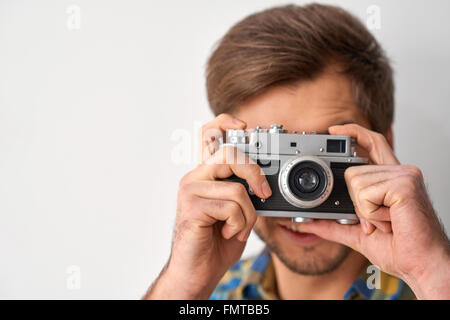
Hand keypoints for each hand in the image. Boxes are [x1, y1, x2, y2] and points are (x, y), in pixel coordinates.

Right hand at [145, 114, 270, 298]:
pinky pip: (231, 206)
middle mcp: (195, 178)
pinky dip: (239, 224)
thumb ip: (244, 191)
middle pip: (230, 154)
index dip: (225, 123)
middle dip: (255, 174)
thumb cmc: (216, 242)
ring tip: (236, 227)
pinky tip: (226, 232)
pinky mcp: (191, 205)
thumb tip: (264, 181)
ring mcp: (190, 190)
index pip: (208, 135)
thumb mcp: (237, 212)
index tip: (245, 125)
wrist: (197, 272)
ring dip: (247, 214)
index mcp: (205, 176)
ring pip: (236, 188)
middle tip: (262, 193)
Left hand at [300, 124, 449, 298]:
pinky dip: (371, 213)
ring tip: (386, 221)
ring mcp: (404, 175)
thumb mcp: (357, 234)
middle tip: (378, 219)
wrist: (420, 265)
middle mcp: (400, 172)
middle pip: (352, 170)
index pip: (372, 143)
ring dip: (364, 210)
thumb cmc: (399, 248)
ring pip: (355, 182)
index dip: (353, 132)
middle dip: (355, 201)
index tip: (333, 130)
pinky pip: (365, 193)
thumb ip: (331, 225)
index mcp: (391, 179)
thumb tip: (303, 223)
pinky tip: (390, 220)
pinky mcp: (404, 184)